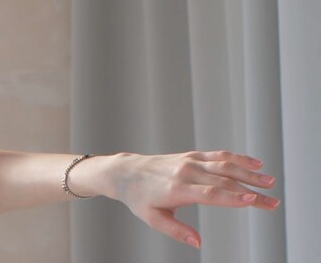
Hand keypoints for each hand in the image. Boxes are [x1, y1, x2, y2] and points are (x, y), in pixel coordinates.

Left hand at [103, 151, 279, 248]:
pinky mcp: (192, 155)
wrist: (125, 171)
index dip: (233, 197)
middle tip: (273, 201)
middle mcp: (186, 171)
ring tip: (270, 181)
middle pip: (224, 181)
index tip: (253, 200)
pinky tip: (255, 164)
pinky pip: (218, 155)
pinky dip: (238, 158)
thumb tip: (198, 243)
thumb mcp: (152, 218)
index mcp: (177, 189)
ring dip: (249, 172)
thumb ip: (176, 231)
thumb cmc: (138, 197)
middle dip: (251, 191)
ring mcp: (190, 161)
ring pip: (225, 165)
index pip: (211, 193)